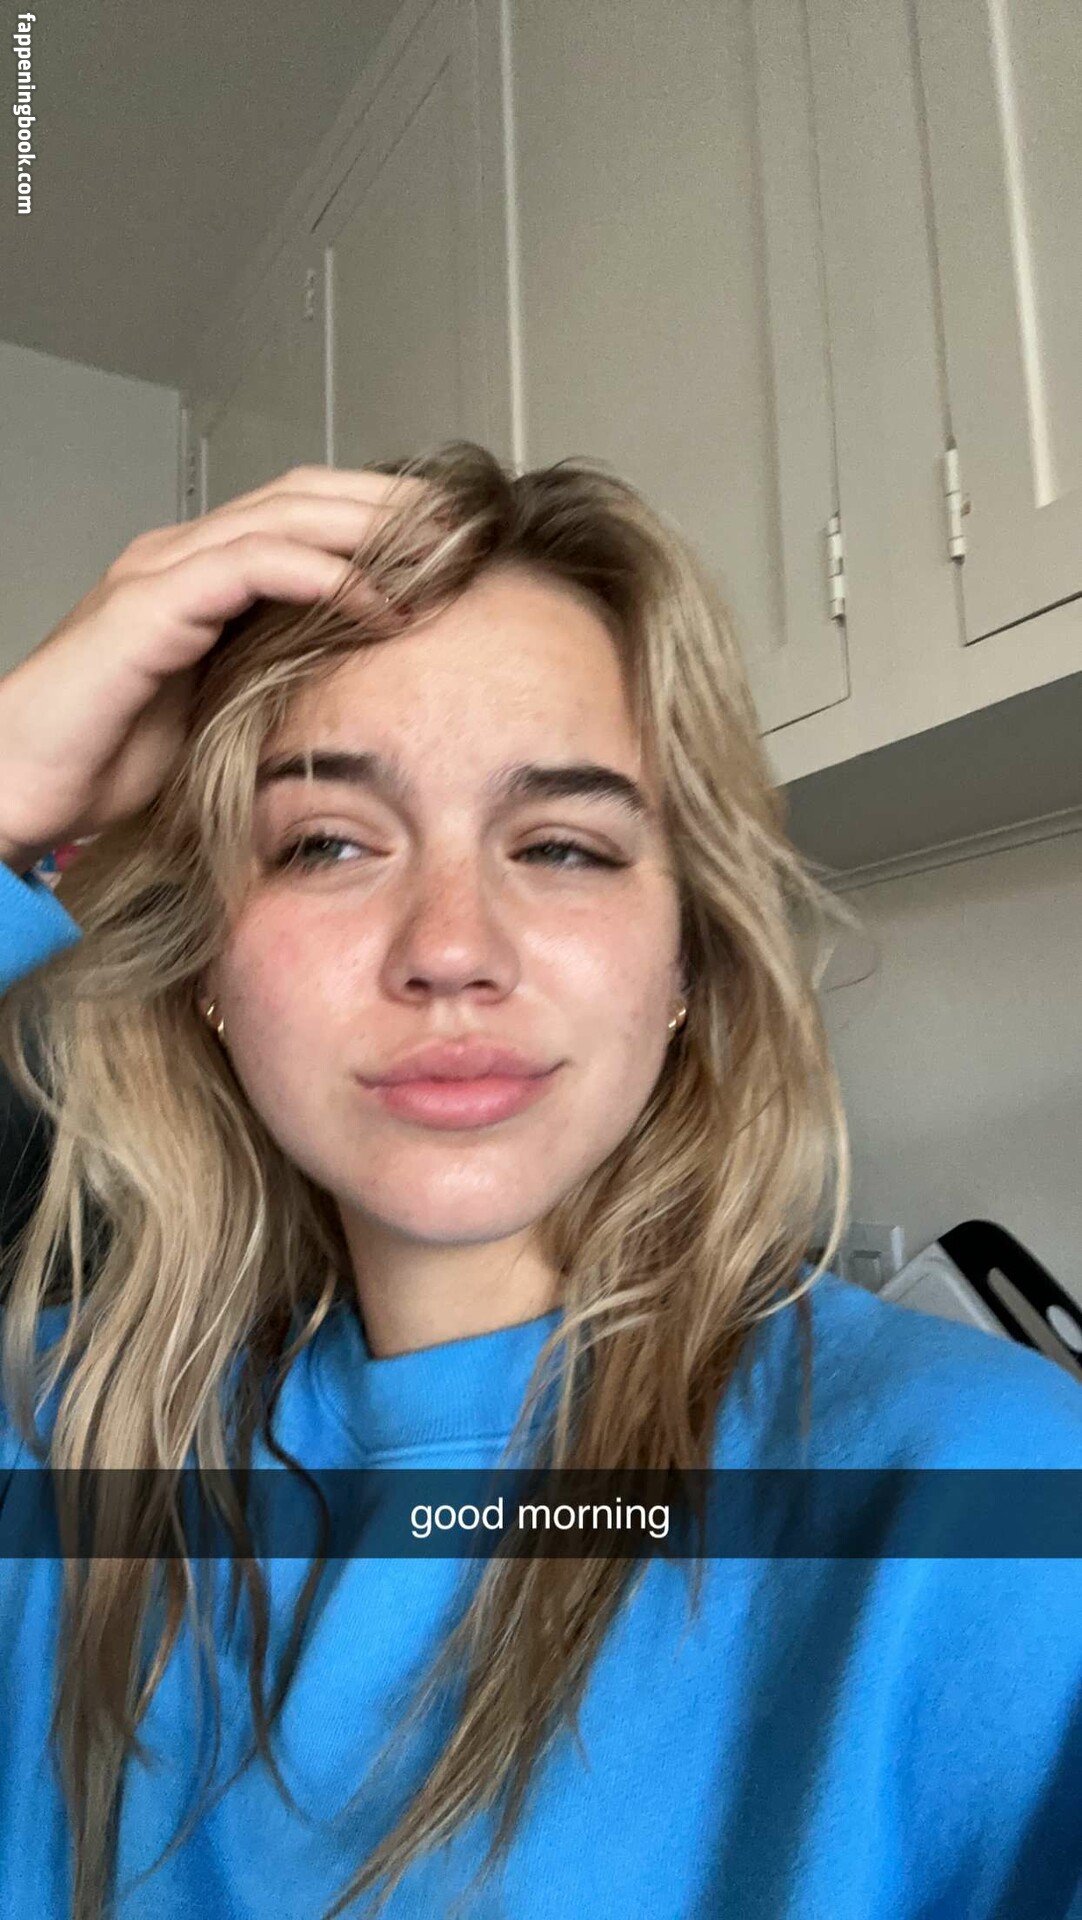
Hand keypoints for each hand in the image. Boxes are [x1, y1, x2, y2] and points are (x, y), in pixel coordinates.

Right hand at [0, 465, 427, 869]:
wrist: (19, 782)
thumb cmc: (105, 759)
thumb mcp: (218, 708)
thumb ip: (273, 675)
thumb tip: (351, 682)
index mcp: (197, 572)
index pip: (301, 513)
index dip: (376, 514)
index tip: (450, 538)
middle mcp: (179, 555)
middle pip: (305, 495)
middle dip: (390, 503)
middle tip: (466, 523)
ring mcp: (162, 571)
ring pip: (288, 516)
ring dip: (372, 529)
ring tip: (441, 552)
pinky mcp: (151, 605)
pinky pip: (256, 566)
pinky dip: (327, 577)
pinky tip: (380, 603)